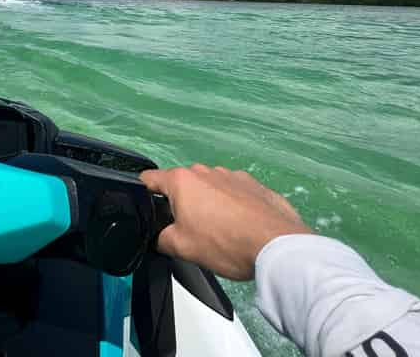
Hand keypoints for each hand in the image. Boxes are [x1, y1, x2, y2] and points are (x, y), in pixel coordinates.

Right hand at [140, 164, 311, 279]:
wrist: (277, 246)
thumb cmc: (225, 243)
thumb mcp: (181, 248)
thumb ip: (159, 238)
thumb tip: (158, 236)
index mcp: (182, 180)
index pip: (148, 179)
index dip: (142, 195)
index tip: (146, 211)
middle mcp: (205, 170)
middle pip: (181, 185)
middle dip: (180, 203)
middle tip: (188, 230)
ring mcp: (232, 175)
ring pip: (208, 187)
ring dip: (207, 203)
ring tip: (219, 231)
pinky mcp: (254, 184)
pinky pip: (233, 192)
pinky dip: (231, 204)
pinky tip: (240, 226)